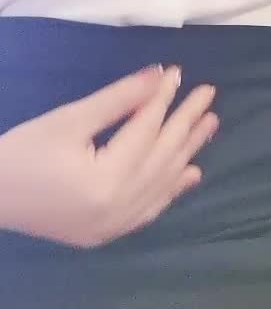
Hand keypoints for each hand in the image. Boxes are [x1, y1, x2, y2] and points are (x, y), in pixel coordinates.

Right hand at [0, 64, 217, 247]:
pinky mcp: (105, 234)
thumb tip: (160, 75)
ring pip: (161, 184)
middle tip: (209, 95)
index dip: (164, 98)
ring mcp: (114, 227)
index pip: (146, 130)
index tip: (179, 73)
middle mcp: (117, 208)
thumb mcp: (69, 119)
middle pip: (161, 157)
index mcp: (106, 180)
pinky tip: (189, 173)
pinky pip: (149, 210)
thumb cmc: (22, 152)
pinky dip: (170, 189)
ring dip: (186, 153)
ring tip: (209, 126)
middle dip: (186, 123)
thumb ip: (119, 99)